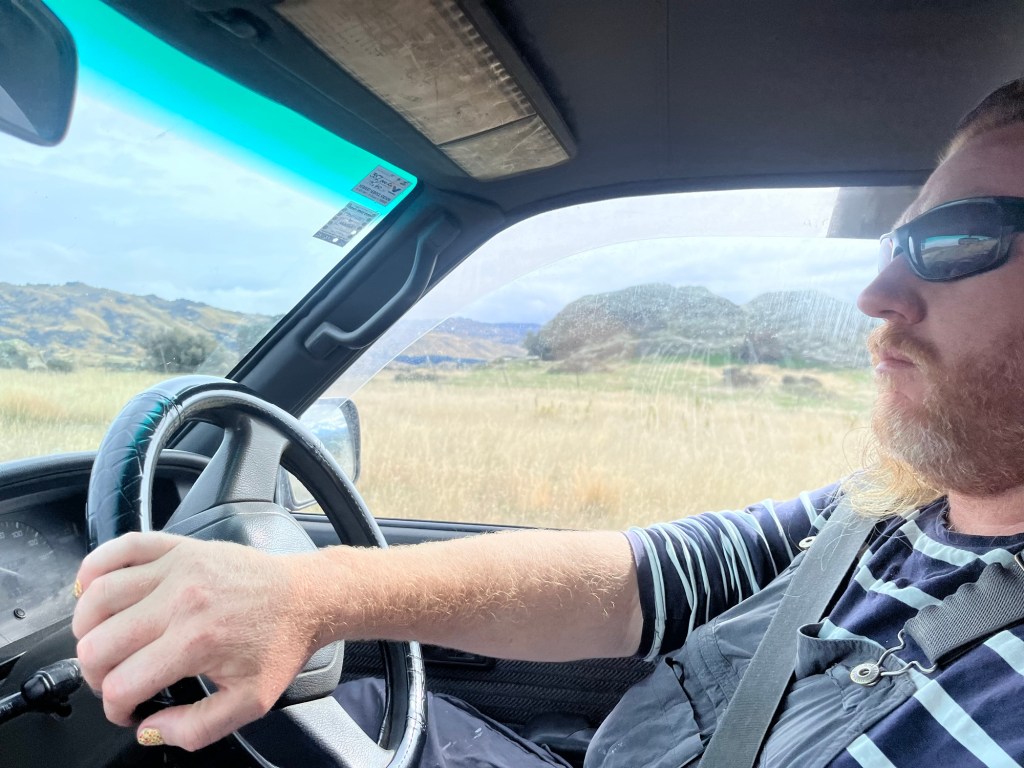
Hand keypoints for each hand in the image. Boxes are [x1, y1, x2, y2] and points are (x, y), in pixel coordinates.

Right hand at [72, 532, 319, 750]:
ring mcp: (177, 568)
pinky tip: (90, 591)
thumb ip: (196, 729)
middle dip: (97, 674)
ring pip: (98, 598)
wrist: (307, 596)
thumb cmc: (279, 644)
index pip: (120, 685)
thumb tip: (150, 729)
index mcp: (195, 643)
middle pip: (97, 645)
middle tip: (117, 680)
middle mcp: (180, 602)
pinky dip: (95, 567)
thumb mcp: (249, 703)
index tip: (130, 710)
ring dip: (86, 629)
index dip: (116, 708)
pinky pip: (122, 547)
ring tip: (103, 644)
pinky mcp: (180, 547)